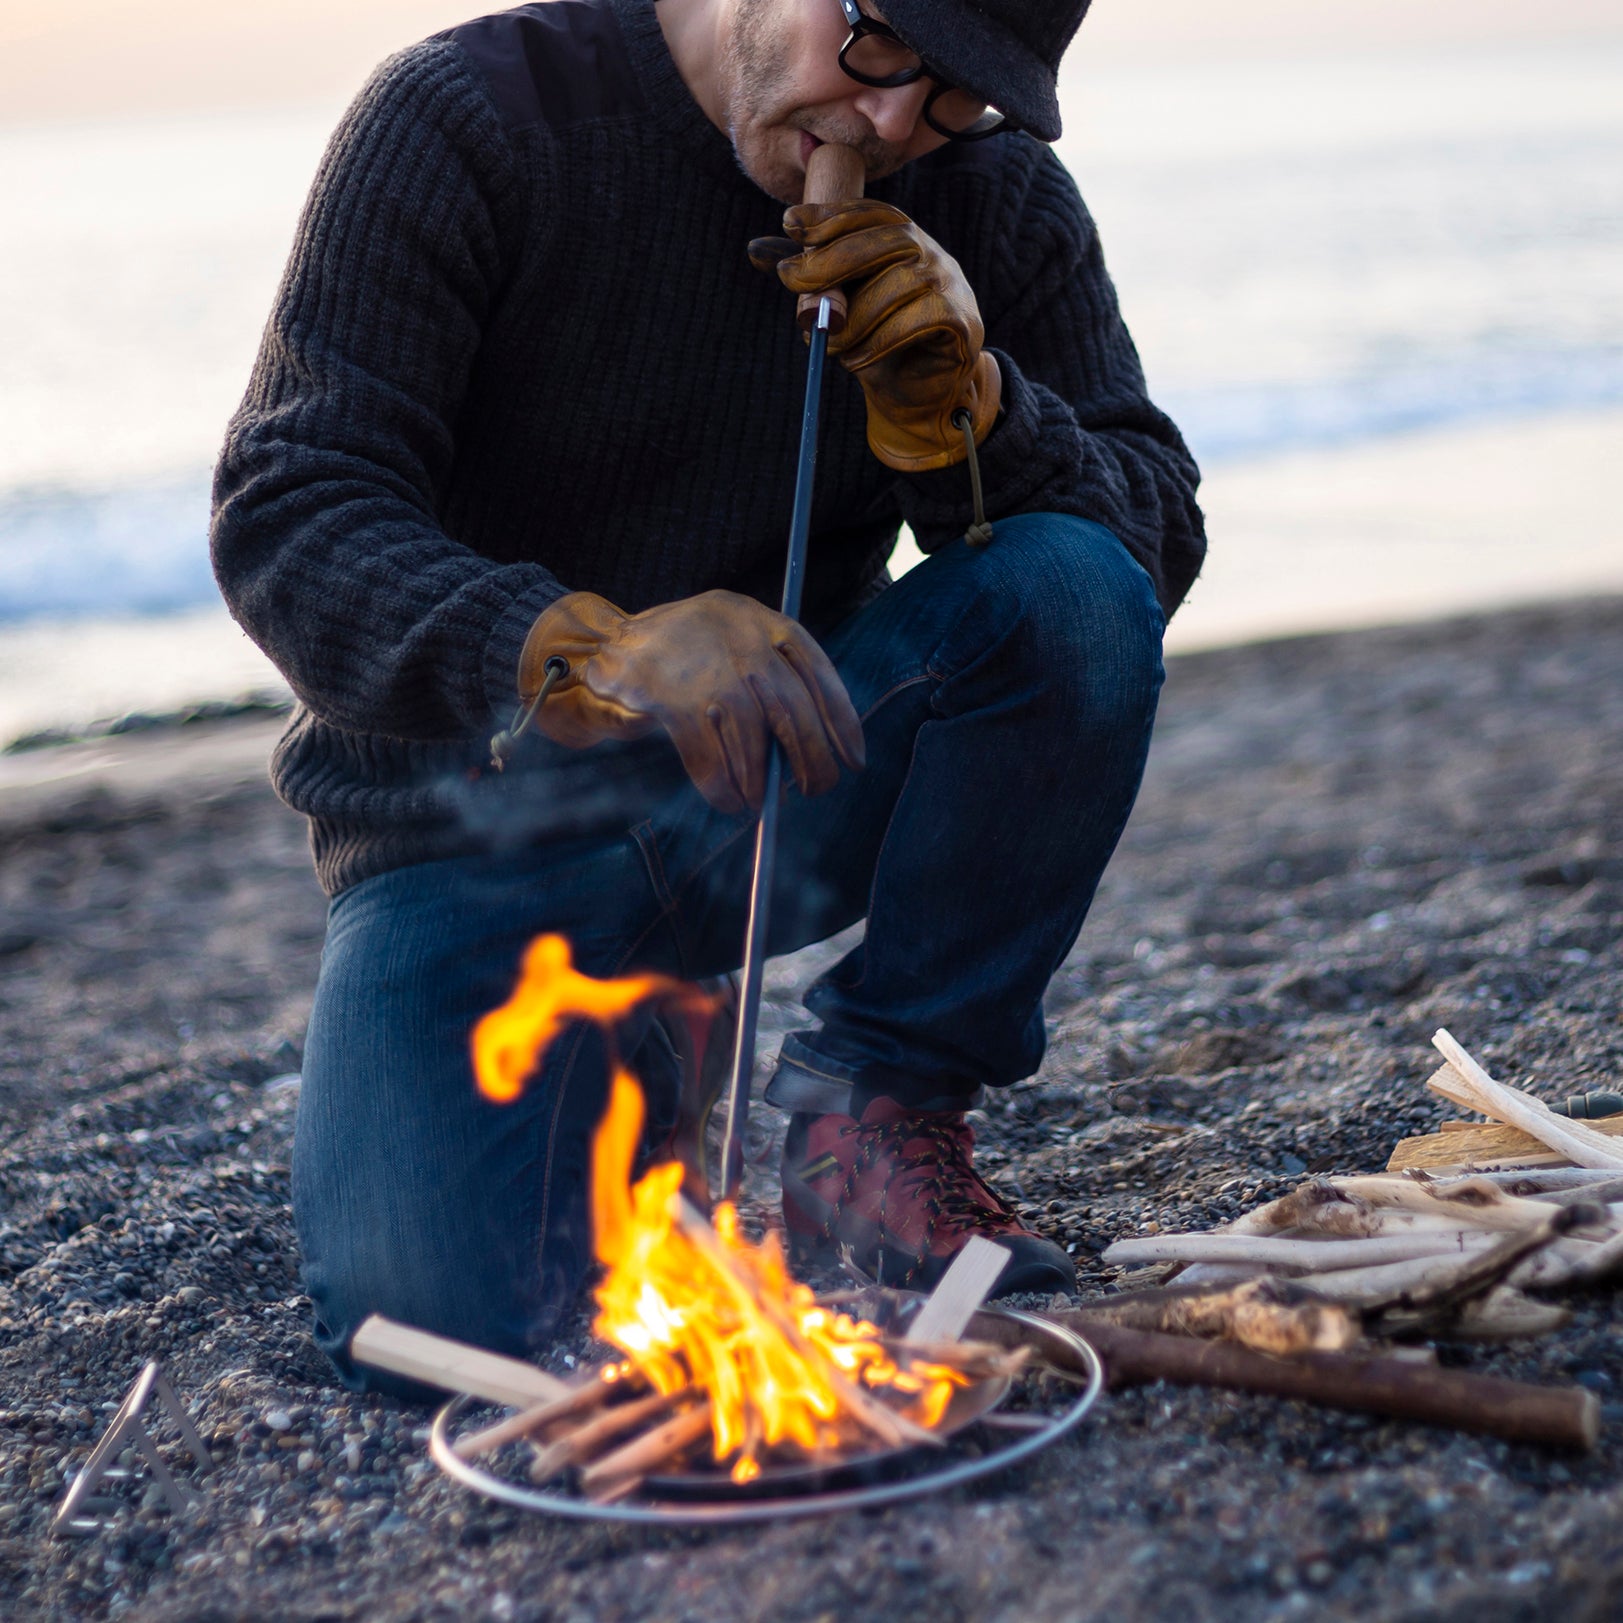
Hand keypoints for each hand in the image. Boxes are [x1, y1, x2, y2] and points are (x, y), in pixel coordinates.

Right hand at [518, 590, 864, 814]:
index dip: (842, 722)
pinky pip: (712, 761)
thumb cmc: (687, 651)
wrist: (610, 642)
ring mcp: (709, 671)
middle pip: (794, 712)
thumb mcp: (737, 639)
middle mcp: (743, 642)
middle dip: (811, 761)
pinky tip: (730, 802)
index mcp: (765, 623)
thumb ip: (773, 677)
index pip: (819, 674)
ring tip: (759, 801)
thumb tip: (810, 751)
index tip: (854, 759)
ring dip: (761, 784)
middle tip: (814, 789)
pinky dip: (725, 790)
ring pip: (754, 743)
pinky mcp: (674, 701)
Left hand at [752, 201, 1000, 472]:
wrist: (920, 394)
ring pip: (898, 285)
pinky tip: (855, 359)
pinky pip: (916, 321)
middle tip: (789, 280)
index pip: (871, 214)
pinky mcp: (959, 322)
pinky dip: (877, 341)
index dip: (831, 214)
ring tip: (826, 343)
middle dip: (831, 258)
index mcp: (904, 239)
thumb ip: (810, 275)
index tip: (790, 223)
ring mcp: (950, 286)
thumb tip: (756, 249)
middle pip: (886, 241)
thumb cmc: (878, 341)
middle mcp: (932, 254)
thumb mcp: (841, 304)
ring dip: (852, 317)